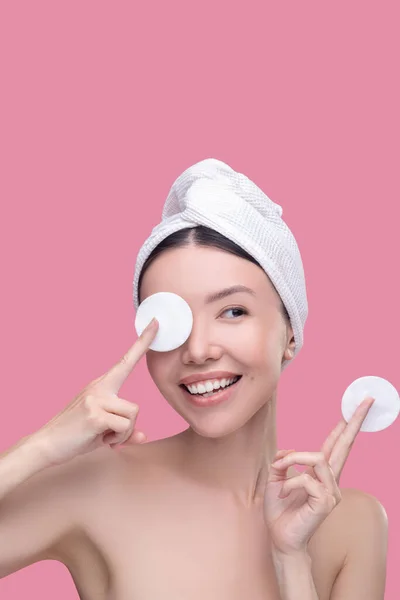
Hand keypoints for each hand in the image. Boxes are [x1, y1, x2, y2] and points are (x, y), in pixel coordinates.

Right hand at [30, 318, 158, 467]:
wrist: (45, 445)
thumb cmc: (74, 436)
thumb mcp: (102, 431)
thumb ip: (123, 430)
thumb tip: (143, 436)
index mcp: (101, 385)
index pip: (126, 360)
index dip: (143, 343)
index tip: (156, 323)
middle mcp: (99, 387)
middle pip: (135, 407)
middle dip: (127, 428)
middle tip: (109, 437)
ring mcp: (96, 399)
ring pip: (131, 417)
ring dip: (122, 434)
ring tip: (102, 437)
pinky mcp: (95, 414)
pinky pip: (124, 427)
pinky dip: (117, 440)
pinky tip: (101, 440)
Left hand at [263, 396, 375, 555]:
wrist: (280, 538)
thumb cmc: (279, 511)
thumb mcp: (275, 478)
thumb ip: (284, 462)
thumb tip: (289, 451)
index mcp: (320, 474)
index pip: (336, 445)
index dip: (344, 426)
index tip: (355, 408)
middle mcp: (330, 481)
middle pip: (344, 446)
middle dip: (354, 422)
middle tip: (366, 401)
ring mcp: (331, 492)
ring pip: (317, 458)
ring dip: (292, 460)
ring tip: (278, 469)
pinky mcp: (326, 502)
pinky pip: (306, 478)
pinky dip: (289, 481)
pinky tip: (283, 492)